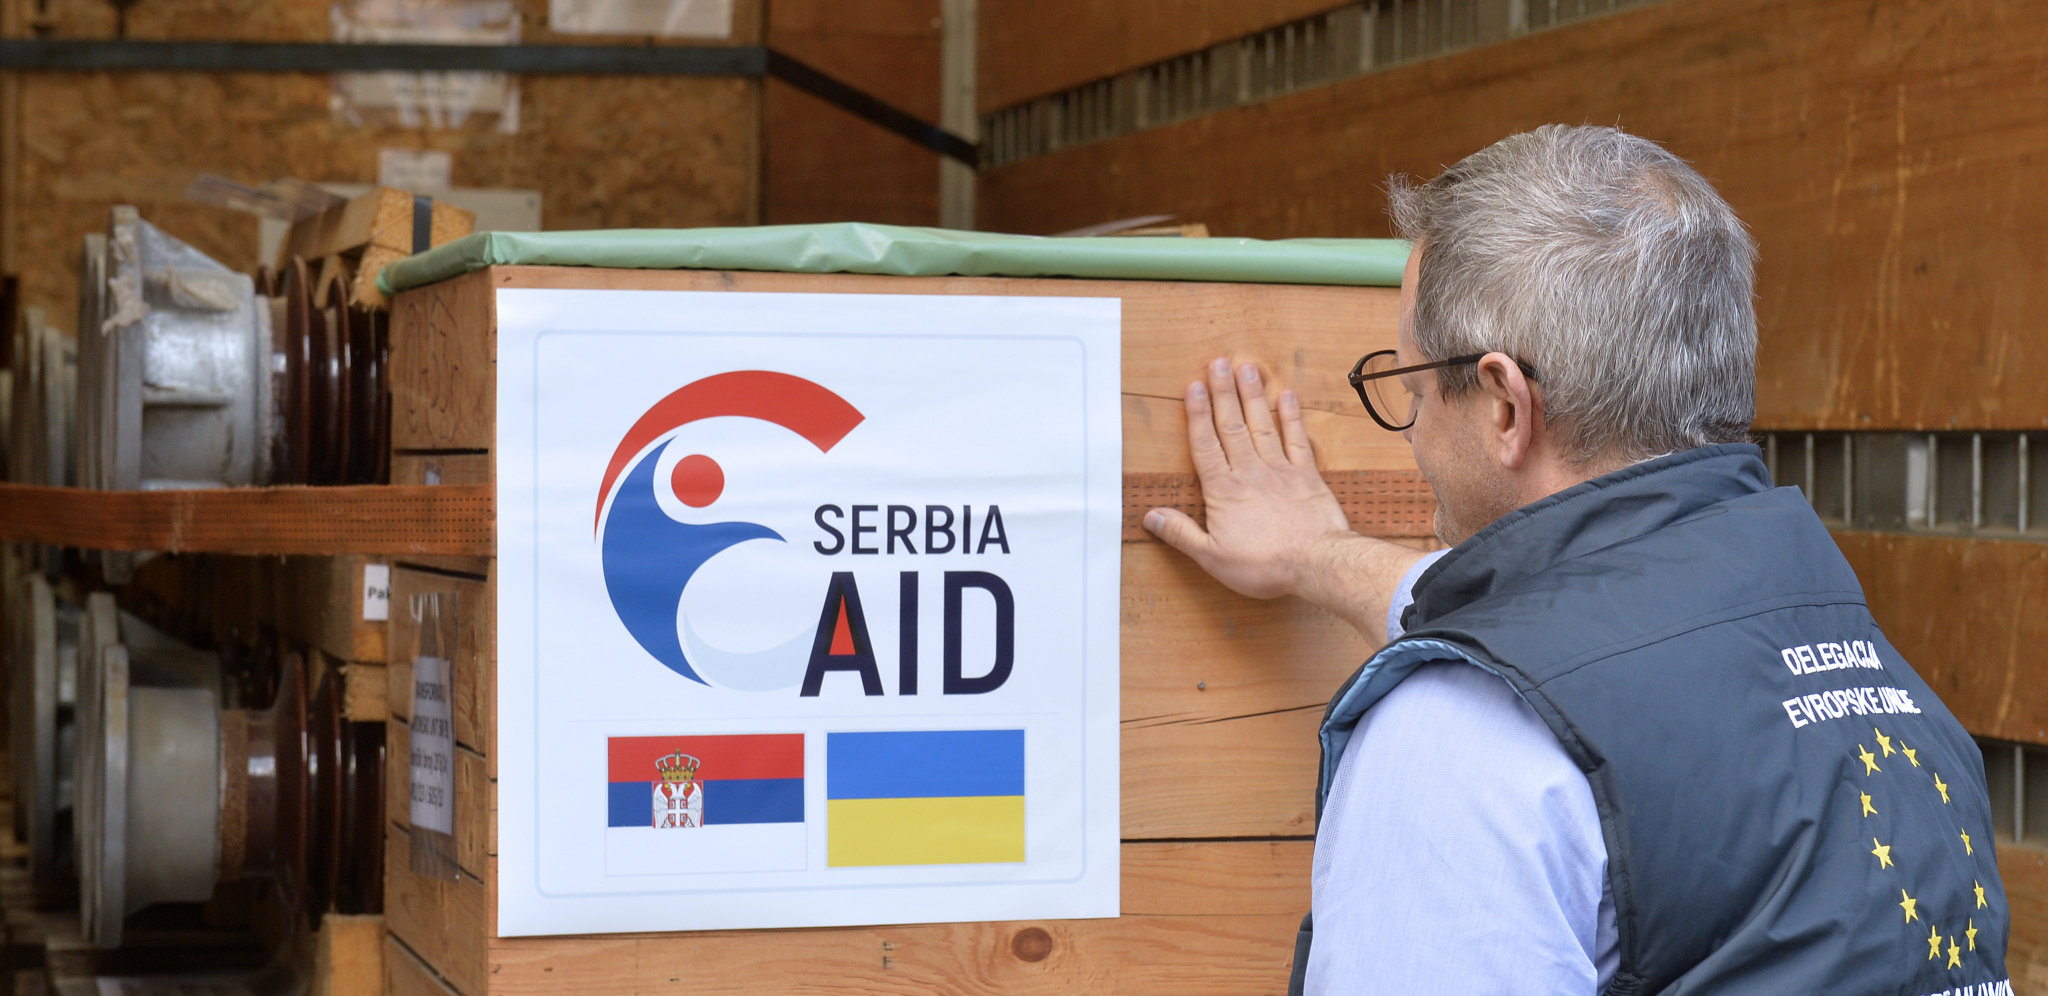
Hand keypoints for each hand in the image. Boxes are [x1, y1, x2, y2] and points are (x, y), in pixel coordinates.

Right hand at [1143, 359, 1355, 599]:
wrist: (1316, 563)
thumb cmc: (1265, 565)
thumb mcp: (1212, 558)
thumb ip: (1181, 534)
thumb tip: (1152, 518)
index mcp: (1223, 491)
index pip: (1205, 445)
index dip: (1197, 414)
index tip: (1193, 388)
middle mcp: (1250, 472)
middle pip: (1231, 426)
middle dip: (1223, 392)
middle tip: (1217, 363)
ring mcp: (1280, 470)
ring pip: (1262, 425)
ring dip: (1252, 396)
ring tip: (1245, 368)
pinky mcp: (1306, 476)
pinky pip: (1297, 440)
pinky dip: (1292, 417)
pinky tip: (1287, 397)